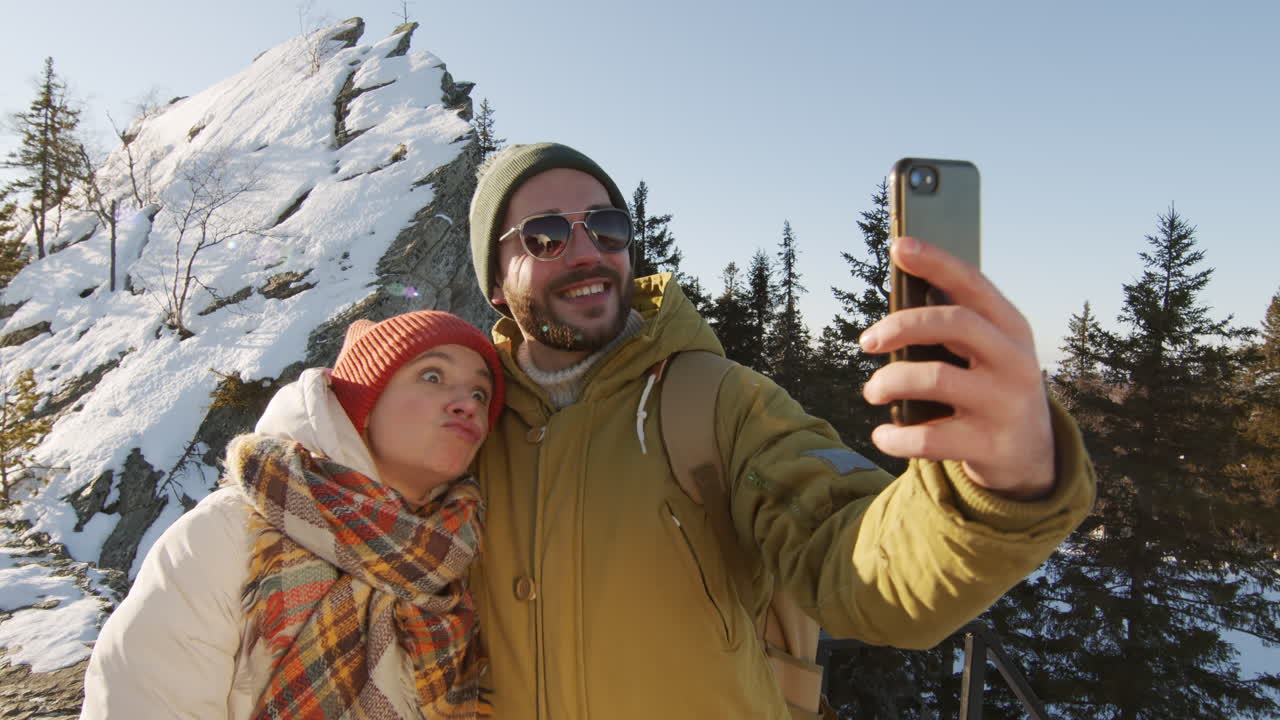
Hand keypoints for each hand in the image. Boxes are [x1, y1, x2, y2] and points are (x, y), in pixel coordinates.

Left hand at [858, 236, 1053, 500]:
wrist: (1032, 454)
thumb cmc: (990, 387)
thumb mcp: (988, 352)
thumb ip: (955, 325)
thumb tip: (898, 295)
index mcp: (1011, 328)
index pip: (973, 283)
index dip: (936, 261)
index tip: (899, 246)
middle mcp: (1014, 361)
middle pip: (952, 323)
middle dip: (900, 326)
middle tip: (867, 341)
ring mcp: (1005, 404)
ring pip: (933, 378)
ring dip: (889, 382)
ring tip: (874, 390)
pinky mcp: (990, 445)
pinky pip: (928, 438)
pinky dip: (895, 436)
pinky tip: (883, 434)